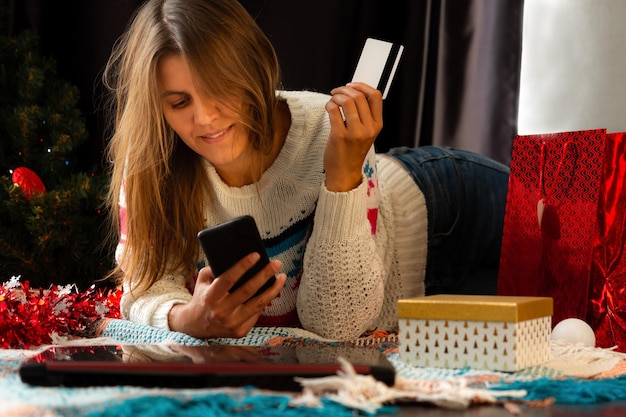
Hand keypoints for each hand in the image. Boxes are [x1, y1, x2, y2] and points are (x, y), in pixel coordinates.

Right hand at [168, 252, 285, 338]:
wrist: (195, 326)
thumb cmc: (203, 297)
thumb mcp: (203, 281)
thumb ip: (215, 269)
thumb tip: (238, 257)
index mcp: (210, 297)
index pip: (229, 279)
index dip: (243, 266)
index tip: (256, 255)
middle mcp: (221, 312)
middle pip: (248, 290)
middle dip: (264, 274)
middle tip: (276, 263)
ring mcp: (231, 323)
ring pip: (258, 304)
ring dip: (273, 289)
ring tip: (282, 277)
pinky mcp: (240, 332)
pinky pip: (256, 314)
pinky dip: (265, 301)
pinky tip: (271, 291)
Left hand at [324, 82, 382, 191]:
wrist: (344, 173)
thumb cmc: (352, 152)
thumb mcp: (366, 133)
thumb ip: (365, 115)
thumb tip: (354, 93)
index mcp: (377, 125)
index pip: (376, 96)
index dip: (362, 86)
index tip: (351, 85)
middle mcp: (368, 129)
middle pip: (359, 96)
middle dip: (345, 89)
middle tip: (336, 92)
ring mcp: (355, 133)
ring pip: (347, 101)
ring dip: (336, 96)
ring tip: (332, 100)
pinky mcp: (339, 136)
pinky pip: (333, 110)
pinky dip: (329, 104)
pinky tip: (328, 108)